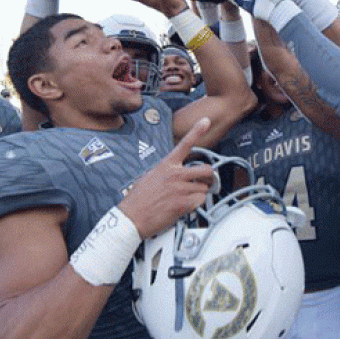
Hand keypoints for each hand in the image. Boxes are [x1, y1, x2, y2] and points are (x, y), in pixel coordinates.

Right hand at [118, 118, 214, 237]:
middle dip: (208, 177)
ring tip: (185, 198)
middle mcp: (175, 174)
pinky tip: (184, 206)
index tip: (206, 121)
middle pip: (206, 169)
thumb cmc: (137, 199)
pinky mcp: (183, 203)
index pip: (184, 144)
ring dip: (199, 194)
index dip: (197, 131)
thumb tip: (175, 172)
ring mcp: (180, 189)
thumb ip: (166, 171)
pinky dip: (196, 205)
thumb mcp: (150, 176)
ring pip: (204, 188)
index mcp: (166, 165)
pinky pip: (200, 201)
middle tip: (205, 182)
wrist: (131, 217)